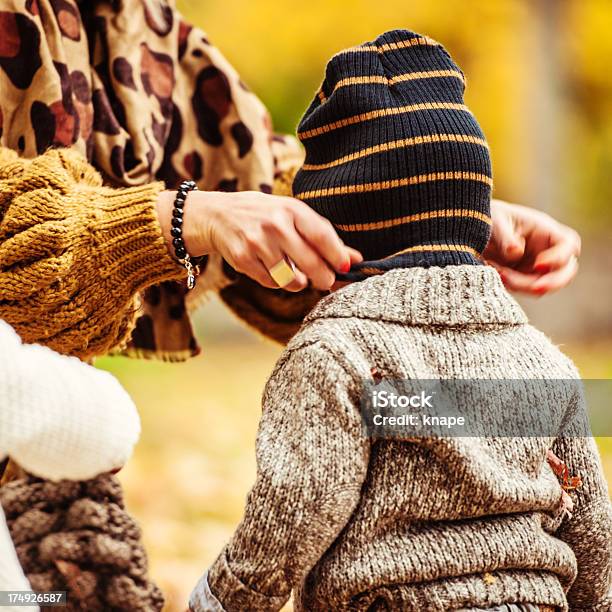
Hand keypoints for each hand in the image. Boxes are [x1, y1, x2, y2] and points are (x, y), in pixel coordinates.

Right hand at [157, 190, 361, 291]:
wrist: (219, 215)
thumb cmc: (265, 215)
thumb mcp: (292, 216)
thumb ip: (322, 236)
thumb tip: (355, 258)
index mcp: (291, 209)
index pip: (321, 236)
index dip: (337, 255)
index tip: (346, 267)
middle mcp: (274, 225)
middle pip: (309, 262)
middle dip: (323, 277)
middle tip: (326, 281)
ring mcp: (257, 243)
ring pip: (290, 278)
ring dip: (298, 282)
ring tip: (296, 275)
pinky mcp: (243, 259)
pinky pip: (271, 283)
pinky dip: (277, 282)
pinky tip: (273, 270)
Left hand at [484, 199, 580, 294]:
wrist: (471, 230)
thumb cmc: (489, 217)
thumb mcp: (495, 221)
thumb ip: (505, 237)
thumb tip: (516, 253)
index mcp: (546, 231)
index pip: (568, 245)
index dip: (560, 258)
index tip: (539, 264)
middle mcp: (546, 250)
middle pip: (566, 271)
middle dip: (553, 282)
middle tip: (535, 288)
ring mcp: (537, 267)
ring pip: (544, 286)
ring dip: (523, 286)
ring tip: (499, 272)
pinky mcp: (523, 278)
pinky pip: (525, 290)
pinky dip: (512, 286)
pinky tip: (495, 273)